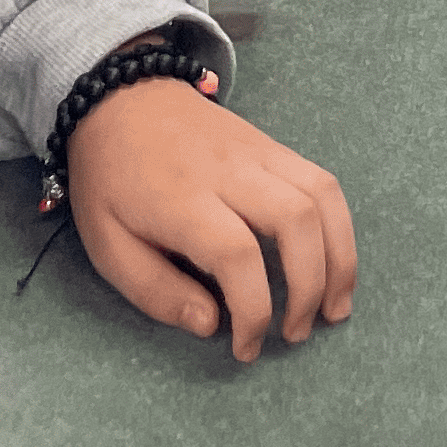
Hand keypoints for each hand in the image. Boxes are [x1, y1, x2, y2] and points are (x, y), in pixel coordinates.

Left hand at [66, 74, 356, 363]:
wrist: (124, 99)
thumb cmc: (111, 179)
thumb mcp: (107, 244)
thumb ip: (156, 291)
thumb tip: (211, 325)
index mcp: (182, 200)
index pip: (237, 255)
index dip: (253, 310)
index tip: (246, 348)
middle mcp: (230, 172)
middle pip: (296, 221)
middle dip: (310, 286)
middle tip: (298, 332)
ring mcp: (260, 153)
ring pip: (322, 198)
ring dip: (339, 257)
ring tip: (335, 307)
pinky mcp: (276, 147)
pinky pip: (323, 183)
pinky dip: (339, 227)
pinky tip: (334, 262)